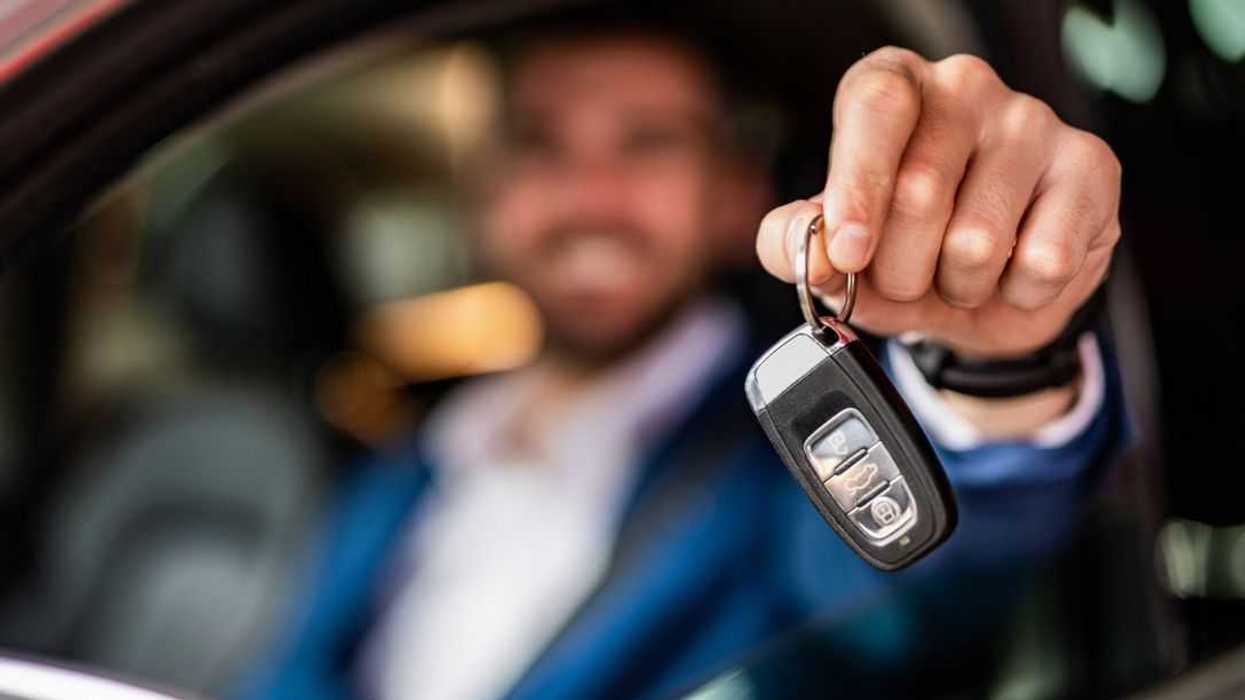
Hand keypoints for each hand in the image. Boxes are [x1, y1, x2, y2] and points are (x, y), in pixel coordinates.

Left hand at [757, 48, 1120, 358]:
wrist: (992, 295)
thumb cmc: (906, 251)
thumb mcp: (837, 253)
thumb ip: (796, 245)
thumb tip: (816, 253)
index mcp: (893, 88)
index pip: (875, 107)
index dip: (857, 187)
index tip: (847, 251)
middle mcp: (964, 88)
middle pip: (919, 189)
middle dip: (898, 269)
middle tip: (905, 277)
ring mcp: (1033, 121)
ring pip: (977, 239)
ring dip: (956, 287)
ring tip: (960, 274)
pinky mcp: (1090, 167)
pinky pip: (1042, 261)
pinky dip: (1017, 294)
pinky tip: (1014, 273)